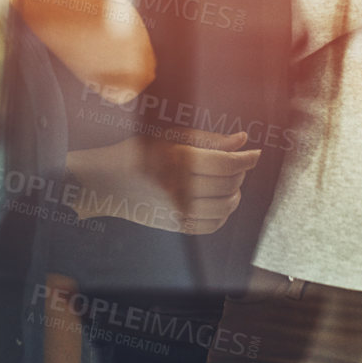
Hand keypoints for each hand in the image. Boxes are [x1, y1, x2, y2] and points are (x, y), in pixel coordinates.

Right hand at [69, 129, 259, 233]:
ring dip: (235, 195)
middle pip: (228, 184)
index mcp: (179, 160)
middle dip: (240, 174)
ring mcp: (177, 209)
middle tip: (238, 164)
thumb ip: (209, 140)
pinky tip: (221, 202)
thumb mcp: (171, 137)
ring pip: (224, 207)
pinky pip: (211, 226)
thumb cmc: (139, 152)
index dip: (246, 159)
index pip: (226, 163)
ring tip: (232, 184)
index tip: (255, 154)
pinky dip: (223, 215)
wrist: (107, 183)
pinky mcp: (174, 225)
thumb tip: (242, 140)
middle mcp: (179, 186)